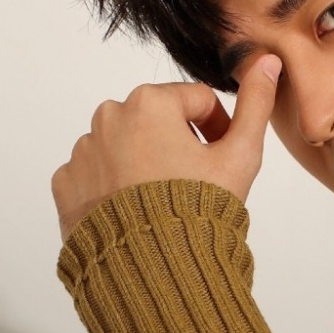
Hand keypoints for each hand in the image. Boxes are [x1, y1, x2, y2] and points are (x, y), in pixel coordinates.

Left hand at [51, 54, 281, 243]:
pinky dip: (112, 187)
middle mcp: (108, 118)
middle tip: (192, 184)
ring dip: (143, 164)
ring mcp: (82, 152)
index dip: (217, 129)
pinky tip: (133, 213)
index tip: (222, 161)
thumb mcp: (240, 156)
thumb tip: (267, 61)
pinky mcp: (66, 185)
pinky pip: (95, 175)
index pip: (195, 102)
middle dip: (177, 145)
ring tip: (161, 202)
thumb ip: (256, 104)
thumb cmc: (200, 211)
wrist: (153, 271)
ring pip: (124, 147)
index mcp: (149, 102)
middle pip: (156, 122)